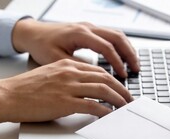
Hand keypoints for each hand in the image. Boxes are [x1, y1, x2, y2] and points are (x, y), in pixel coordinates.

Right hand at [0, 59, 132, 124]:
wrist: (8, 95)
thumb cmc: (24, 89)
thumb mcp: (49, 75)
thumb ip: (66, 78)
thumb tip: (81, 90)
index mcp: (66, 64)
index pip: (97, 70)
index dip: (113, 80)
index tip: (119, 87)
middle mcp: (70, 72)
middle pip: (105, 78)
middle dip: (120, 89)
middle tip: (128, 98)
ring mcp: (68, 87)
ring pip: (103, 90)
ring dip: (117, 99)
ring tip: (124, 107)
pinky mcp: (65, 102)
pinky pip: (93, 105)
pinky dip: (105, 111)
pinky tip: (110, 115)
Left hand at [12, 18, 139, 77]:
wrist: (32, 33)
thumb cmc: (41, 45)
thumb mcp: (56, 60)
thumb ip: (76, 68)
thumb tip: (94, 79)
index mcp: (80, 34)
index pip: (106, 47)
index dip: (117, 63)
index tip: (123, 76)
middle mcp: (87, 27)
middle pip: (117, 37)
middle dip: (129, 54)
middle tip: (137, 69)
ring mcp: (89, 27)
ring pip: (116, 34)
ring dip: (127, 49)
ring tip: (134, 65)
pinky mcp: (89, 30)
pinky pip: (110, 35)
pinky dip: (120, 46)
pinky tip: (122, 58)